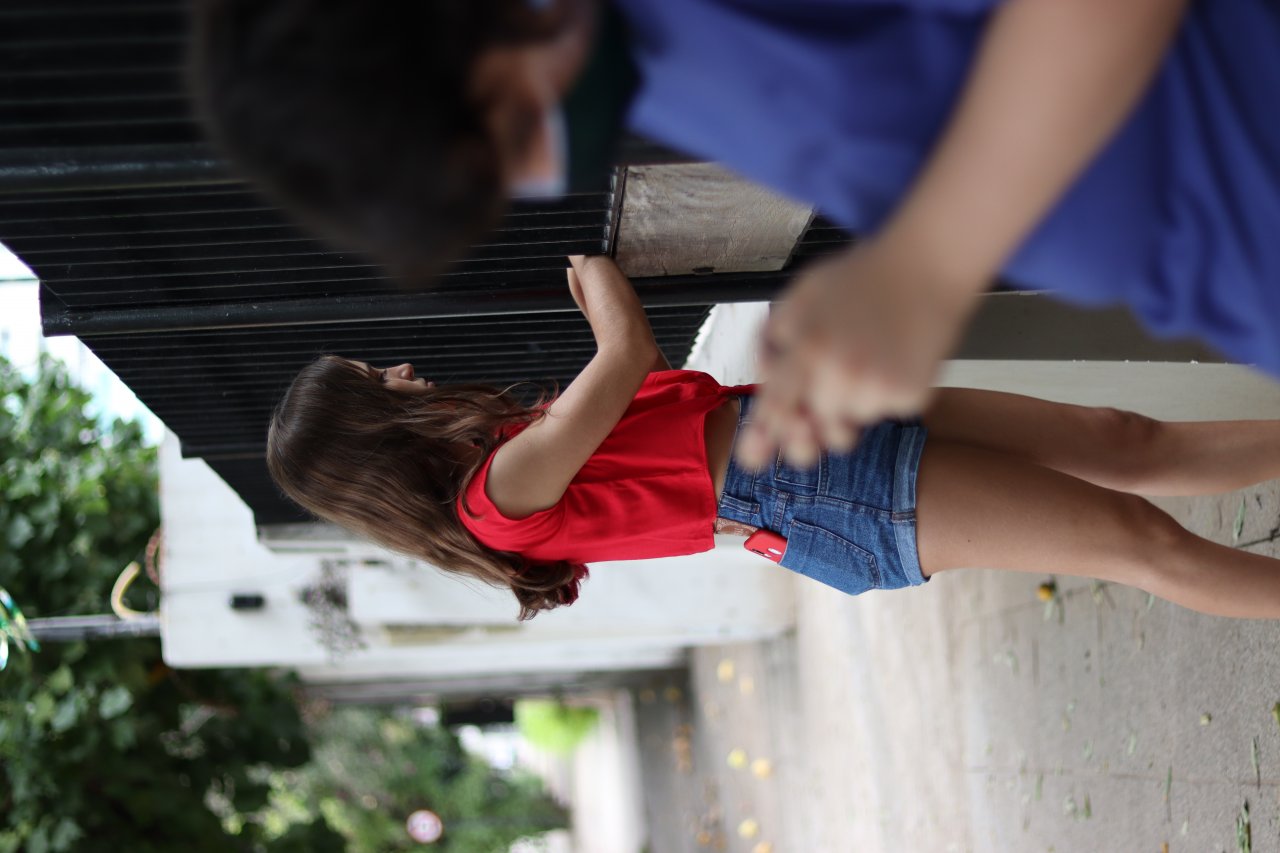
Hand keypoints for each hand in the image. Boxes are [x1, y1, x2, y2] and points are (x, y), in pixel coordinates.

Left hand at [737, 240, 980, 467]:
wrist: (927, 264)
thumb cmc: (862, 276)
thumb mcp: (801, 294)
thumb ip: (775, 337)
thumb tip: (763, 377)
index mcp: (808, 347)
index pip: (777, 406)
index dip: (763, 434)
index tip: (753, 457)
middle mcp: (842, 373)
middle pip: (813, 430)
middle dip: (811, 424)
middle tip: (819, 409)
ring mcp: (879, 388)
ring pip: (851, 424)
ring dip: (850, 405)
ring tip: (865, 358)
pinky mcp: (912, 395)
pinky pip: (886, 412)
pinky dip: (885, 394)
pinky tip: (893, 357)